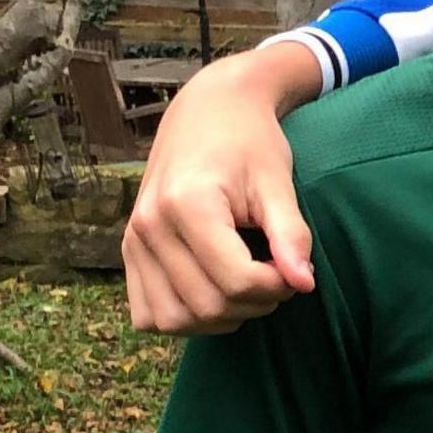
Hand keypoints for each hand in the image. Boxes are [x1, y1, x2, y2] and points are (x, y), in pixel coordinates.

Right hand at [124, 42, 322, 333]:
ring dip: (220, 318)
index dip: (277, 287)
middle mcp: (150, 226)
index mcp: (188, 205)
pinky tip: (213, 290)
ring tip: (246, 284)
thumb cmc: (250, 143)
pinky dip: (183, 317)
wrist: (208, 111)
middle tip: (276, 275)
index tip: (294, 268)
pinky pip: (148, 315)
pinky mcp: (127, 251)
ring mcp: (133, 241)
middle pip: (207, 306)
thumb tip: (305, 284)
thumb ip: (291, 233)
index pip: (237, 281)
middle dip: (253, 304)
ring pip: (174, 321)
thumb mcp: (278, 182)